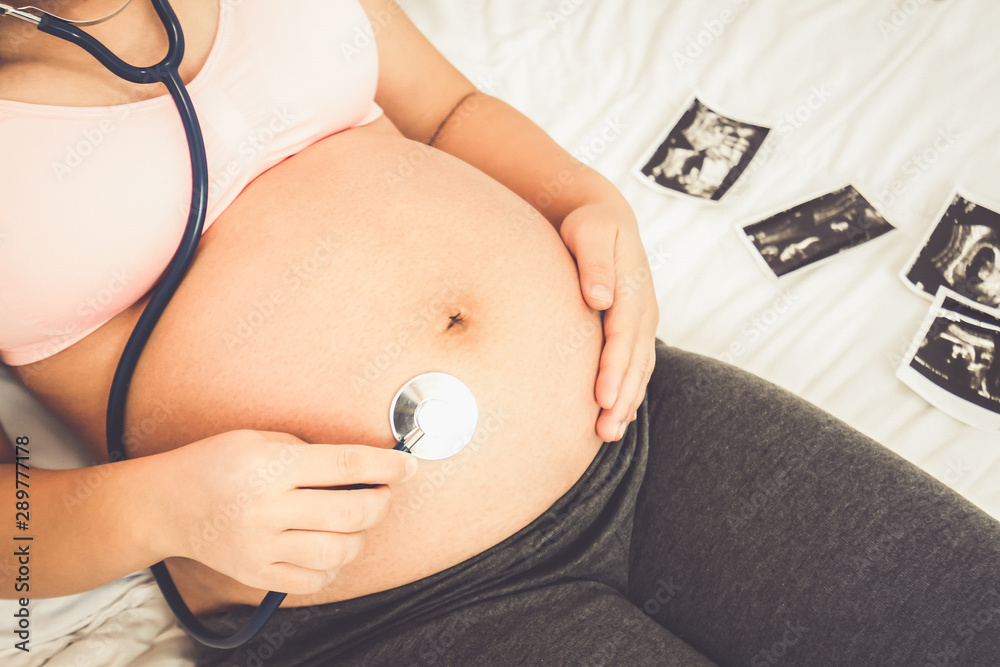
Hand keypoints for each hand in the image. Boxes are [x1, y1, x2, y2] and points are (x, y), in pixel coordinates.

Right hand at [158, 430, 416, 594]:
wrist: (169, 504)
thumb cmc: (219, 463)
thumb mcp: (262, 439)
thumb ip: (312, 452)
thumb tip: (367, 467)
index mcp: (272, 466)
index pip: (346, 465)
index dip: (386, 466)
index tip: (408, 467)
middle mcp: (268, 508)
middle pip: (352, 512)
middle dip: (381, 501)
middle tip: (383, 491)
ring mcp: (262, 546)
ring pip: (340, 550)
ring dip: (361, 535)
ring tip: (355, 519)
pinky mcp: (257, 574)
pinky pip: (315, 579)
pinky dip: (334, 564)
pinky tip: (330, 545)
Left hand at [560, 202, 658, 441]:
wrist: (605, 221)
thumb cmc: (589, 226)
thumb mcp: (589, 232)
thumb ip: (595, 263)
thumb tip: (600, 298)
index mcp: (632, 287)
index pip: (623, 335)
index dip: (614, 368)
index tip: (602, 397)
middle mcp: (643, 309)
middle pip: (635, 360)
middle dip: (622, 397)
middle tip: (605, 430)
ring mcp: (643, 321)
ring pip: (639, 368)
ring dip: (627, 402)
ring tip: (610, 433)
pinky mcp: (636, 330)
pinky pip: (637, 366)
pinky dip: (629, 392)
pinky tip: (617, 416)